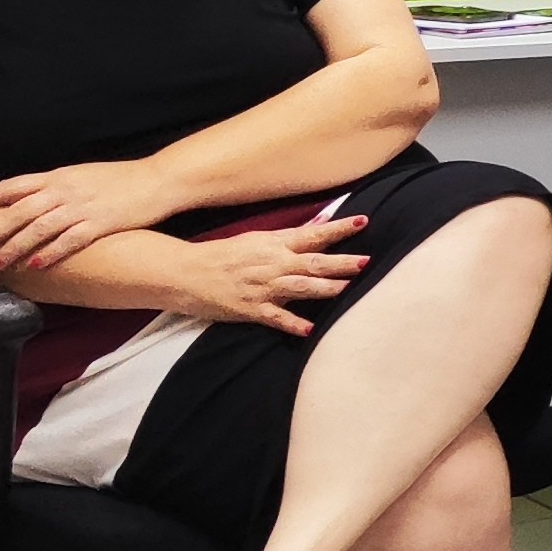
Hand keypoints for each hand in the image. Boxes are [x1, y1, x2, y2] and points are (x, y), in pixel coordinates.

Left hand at [0, 160, 182, 272]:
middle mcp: (64, 190)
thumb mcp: (81, 176)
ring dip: (13, 247)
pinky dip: (50, 252)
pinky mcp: (101, 222)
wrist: (159, 179)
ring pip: (38, 228)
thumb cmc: (120, 180)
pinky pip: (70, 240)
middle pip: (17, 211)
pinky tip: (35, 265)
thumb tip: (25, 203)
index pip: (10, 187)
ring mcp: (82, 206)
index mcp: (57, 177)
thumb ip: (53, 188)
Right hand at [166, 217, 369, 335]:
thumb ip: (289, 238)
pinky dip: (293, 323)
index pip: (314, 235)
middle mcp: (273, 264)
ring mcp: (263, 287)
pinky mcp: (252, 309)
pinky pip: (276, 318)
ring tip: (347, 289)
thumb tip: (319, 227)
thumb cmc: (222, 255)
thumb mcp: (256, 240)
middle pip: (314, 262)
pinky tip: (310, 330)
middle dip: (341, 262)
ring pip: (300, 287)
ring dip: (325, 288)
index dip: (340, 228)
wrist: (185, 273)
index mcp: (275, 245)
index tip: (363, 221)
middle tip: (366, 261)